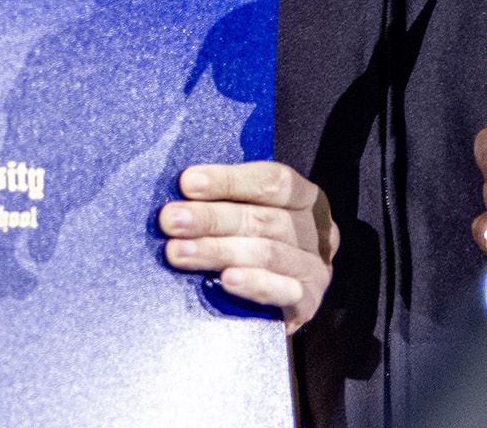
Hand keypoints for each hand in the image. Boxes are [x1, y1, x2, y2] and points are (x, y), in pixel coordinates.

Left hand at [158, 161, 336, 332]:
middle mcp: (316, 231)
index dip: (229, 180)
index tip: (187, 183)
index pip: (274, 181)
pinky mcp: (308, 303)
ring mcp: (315, 269)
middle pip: (263, 219)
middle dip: (211, 218)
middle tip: (171, 220)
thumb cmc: (253, 245)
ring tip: (178, 252)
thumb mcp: (249, 214)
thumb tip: (181, 190)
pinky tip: (226, 280)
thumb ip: (227, 201)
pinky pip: (283, 292)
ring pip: (267, 254)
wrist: (274, 307)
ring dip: (218, 251)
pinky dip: (254, 284)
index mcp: (305, 199)